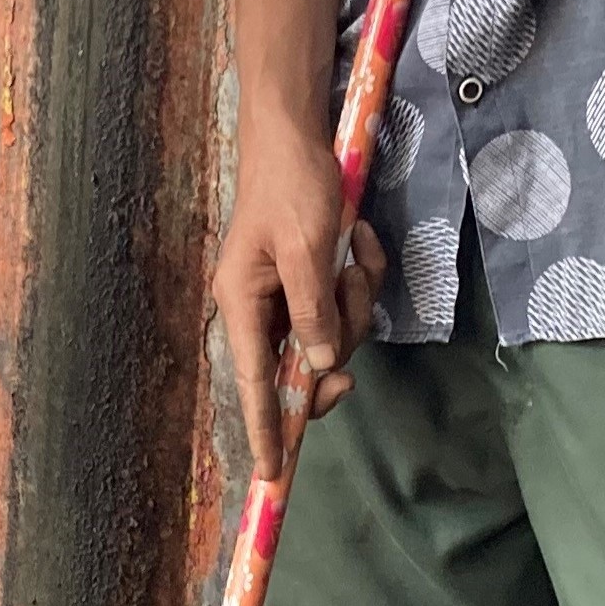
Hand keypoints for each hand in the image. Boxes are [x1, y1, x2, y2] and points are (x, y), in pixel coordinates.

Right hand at [214, 112, 385, 480]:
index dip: (266, 427)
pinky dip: (362, 276)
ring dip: (355, 297)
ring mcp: (287, 292)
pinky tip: (362, 238)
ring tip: (356, 247)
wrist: (295, 131)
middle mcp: (260, 305)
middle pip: (305, 362)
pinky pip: (344, 303)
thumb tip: (319, 366)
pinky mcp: (311, 277)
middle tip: (352, 288)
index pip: (256, 380)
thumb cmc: (290, 184)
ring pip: (332, 333)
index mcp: (243, 301)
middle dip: (339, 335)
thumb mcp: (305, 247)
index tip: (273, 475)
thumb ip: (311, 310)